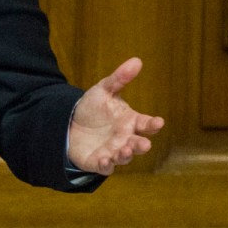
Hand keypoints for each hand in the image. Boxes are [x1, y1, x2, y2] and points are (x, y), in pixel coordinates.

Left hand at [67, 57, 163, 175]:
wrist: (69, 123)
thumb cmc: (93, 108)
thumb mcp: (103, 90)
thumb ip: (119, 78)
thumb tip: (137, 60)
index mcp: (131, 121)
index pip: (146, 124)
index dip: (153, 124)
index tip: (158, 122)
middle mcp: (125, 138)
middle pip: (138, 144)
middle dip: (141, 145)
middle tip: (144, 144)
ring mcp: (113, 151)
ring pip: (124, 157)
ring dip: (126, 155)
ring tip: (124, 150)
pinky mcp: (98, 161)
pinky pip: (105, 167)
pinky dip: (106, 165)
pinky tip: (105, 160)